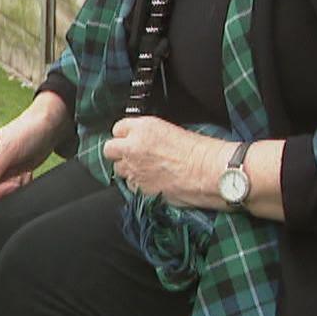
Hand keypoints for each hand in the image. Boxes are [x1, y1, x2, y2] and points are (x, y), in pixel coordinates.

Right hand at [0, 92, 70, 208]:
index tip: (13, 184)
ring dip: (10, 193)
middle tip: (18, 179)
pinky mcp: (0, 181)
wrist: (46, 129)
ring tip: (22, 176)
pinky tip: (23, 177)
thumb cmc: (27, 132)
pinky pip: (2, 199)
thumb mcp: (8, 149)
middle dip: (1, 193)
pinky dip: (15, 192)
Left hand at [102, 117, 230, 209]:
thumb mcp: (170, 131)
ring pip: (117, 169)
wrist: (207, 172)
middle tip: (130, 155)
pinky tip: (151, 182)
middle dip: (118, 152)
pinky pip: (129, 185)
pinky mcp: (139, 188)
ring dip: (127, 169)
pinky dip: (137, 184)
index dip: (125, 135)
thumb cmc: (199, 151)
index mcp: (143, 128)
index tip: (130, 139)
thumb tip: (143, 141)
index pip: (118, 128)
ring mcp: (134, 169)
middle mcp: (133, 147)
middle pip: (109, 149)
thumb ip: (149, 135)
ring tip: (143, 170)